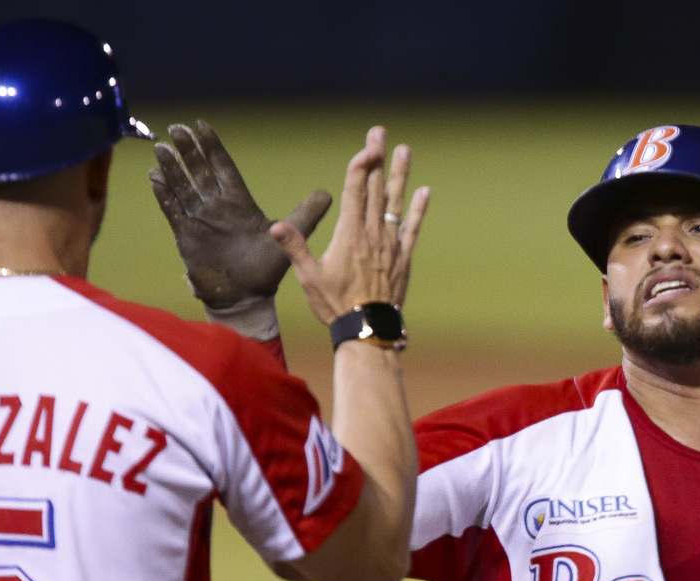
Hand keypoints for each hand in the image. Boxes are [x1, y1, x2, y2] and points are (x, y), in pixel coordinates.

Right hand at [149, 120, 331, 308]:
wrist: (247, 297)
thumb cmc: (267, 269)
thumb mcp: (290, 235)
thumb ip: (307, 214)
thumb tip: (329, 193)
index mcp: (239, 203)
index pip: (223, 167)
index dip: (212, 147)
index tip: (201, 125)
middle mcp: (217, 207)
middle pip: (200, 172)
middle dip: (189, 151)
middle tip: (178, 127)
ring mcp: (200, 220)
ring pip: (184, 187)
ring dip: (173, 168)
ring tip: (162, 147)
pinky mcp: (187, 236)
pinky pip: (173, 210)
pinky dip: (164, 195)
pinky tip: (155, 176)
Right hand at [270, 125, 429, 324]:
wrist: (368, 330)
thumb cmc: (335, 305)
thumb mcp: (309, 277)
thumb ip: (295, 249)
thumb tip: (274, 227)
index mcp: (349, 234)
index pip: (355, 190)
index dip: (361, 166)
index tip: (366, 147)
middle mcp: (372, 234)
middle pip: (376, 189)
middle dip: (377, 159)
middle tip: (380, 132)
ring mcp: (390, 245)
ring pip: (396, 203)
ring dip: (400, 176)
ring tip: (404, 150)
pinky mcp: (403, 259)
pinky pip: (413, 229)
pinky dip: (419, 210)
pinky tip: (425, 192)